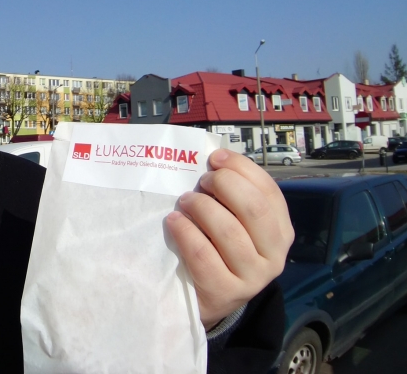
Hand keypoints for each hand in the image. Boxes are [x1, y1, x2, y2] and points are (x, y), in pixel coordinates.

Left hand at [166, 149, 293, 328]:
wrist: (208, 296)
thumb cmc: (218, 247)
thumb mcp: (233, 220)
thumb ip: (230, 195)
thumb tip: (213, 159)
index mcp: (280, 230)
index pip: (269, 190)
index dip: (241, 168)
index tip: (215, 157)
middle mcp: (274, 254)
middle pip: (253, 208)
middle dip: (223, 185)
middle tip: (201, 181)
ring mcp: (253, 277)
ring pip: (229, 231)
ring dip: (202, 207)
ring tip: (184, 201)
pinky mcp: (226, 292)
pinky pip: (204, 255)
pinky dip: (186, 233)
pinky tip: (174, 222)